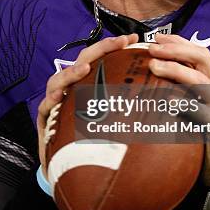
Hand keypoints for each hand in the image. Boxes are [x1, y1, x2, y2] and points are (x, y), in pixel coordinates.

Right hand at [37, 34, 138, 176]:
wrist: (70, 169)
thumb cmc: (95, 143)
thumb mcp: (117, 121)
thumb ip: (132, 107)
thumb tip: (163, 97)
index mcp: (88, 85)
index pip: (100, 59)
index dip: (114, 47)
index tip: (133, 39)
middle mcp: (72, 89)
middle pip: (83, 62)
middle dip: (100, 49)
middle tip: (119, 42)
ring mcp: (56, 102)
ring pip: (59, 80)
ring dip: (72, 72)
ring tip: (84, 68)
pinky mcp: (45, 118)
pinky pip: (45, 106)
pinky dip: (51, 99)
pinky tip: (59, 96)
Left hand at [148, 33, 209, 185]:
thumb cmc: (209, 129)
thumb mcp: (199, 102)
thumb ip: (184, 87)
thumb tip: (154, 70)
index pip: (199, 52)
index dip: (179, 41)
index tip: (157, 37)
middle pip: (202, 58)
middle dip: (175, 49)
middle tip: (152, 49)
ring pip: (201, 80)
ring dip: (175, 70)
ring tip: (154, 66)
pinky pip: (201, 113)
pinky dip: (184, 104)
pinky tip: (168, 101)